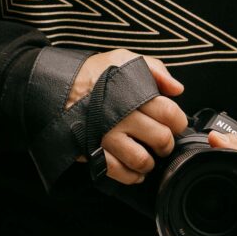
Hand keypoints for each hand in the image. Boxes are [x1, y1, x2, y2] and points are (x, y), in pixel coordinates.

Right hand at [69, 49, 187, 186]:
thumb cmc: (93, 74)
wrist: (57, 87)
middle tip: (161, 141)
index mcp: (134, 93)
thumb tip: (177, 89)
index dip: (178, 122)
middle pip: (160, 139)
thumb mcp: (123, 59)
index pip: (170, 114)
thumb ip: (154, 70)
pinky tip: (134, 170)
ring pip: (141, 160)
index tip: (174, 123)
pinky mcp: (93, 151)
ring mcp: (107, 136)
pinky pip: (118, 172)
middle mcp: (122, 116)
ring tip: (148, 156)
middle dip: (166, 143)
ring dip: (149, 162)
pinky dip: (131, 176)